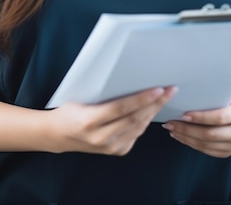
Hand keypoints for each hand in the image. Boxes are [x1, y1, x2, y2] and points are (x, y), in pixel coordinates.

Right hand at [47, 86, 176, 155]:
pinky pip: (136, 134)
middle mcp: (100, 138)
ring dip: (154, 111)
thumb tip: (131, 79)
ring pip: (139, 127)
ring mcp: (109, 148)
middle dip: (155, 103)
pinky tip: (152, 110)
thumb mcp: (81, 98)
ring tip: (165, 97)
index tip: (158, 89)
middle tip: (171, 90)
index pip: (121, 108)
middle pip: (134, 118)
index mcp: (89, 121)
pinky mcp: (116, 151)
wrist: (59, 135)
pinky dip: (145, 121)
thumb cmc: (70, 110)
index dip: (141, 99)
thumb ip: (104, 94)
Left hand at [161, 94, 230, 157]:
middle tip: (171, 123)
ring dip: (186, 138)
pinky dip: (191, 144)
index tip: (183, 114)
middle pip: (211, 134)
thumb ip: (212, 93)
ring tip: (172, 128)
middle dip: (188, 129)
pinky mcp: (228, 152)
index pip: (220, 117)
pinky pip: (207, 151)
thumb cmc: (229, 96)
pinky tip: (180, 136)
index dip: (201, 117)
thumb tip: (184, 91)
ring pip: (207, 145)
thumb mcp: (226, 90)